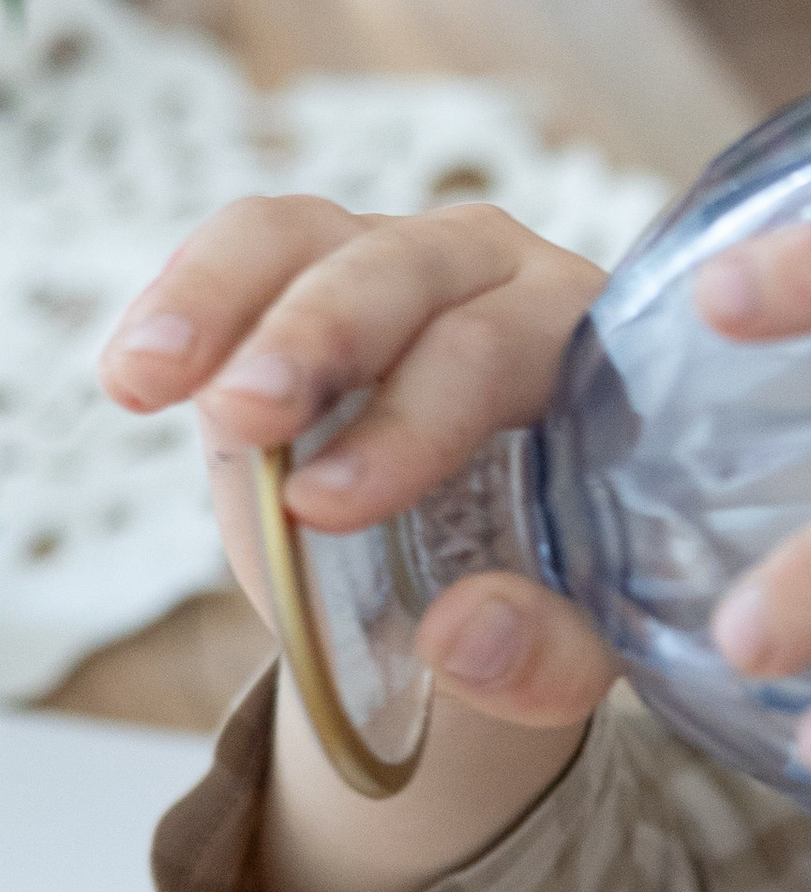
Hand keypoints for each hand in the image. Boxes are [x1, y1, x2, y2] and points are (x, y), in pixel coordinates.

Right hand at [100, 193, 614, 729]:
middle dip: (318, 340)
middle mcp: (504, 278)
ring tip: (149, 377)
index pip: (503, 352)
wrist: (484, 572)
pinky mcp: (311, 266)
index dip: (414, 419)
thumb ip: (547, 656)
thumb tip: (464, 638)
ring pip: (308, 235)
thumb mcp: (570, 650)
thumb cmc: (547, 591)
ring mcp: (399, 257)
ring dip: (222, 297)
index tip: (326, 506)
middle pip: (407, 269)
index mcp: (592, 351)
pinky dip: (187, 297)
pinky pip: (249, 247)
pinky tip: (136, 371)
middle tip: (244, 421)